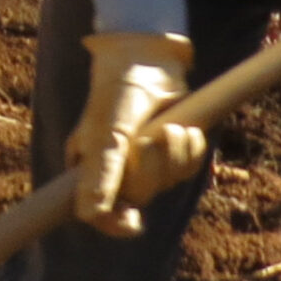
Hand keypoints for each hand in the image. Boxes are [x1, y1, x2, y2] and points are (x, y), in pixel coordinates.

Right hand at [67, 31, 205, 234]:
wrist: (150, 58)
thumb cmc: (118, 91)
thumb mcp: (109, 132)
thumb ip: (102, 173)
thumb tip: (89, 216)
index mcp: (91, 168)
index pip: (99, 212)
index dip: (114, 222)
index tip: (131, 223)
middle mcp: (118, 170)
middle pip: (139, 197)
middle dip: (151, 170)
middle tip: (149, 140)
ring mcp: (146, 163)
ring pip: (167, 183)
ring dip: (174, 156)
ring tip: (169, 127)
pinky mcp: (172, 153)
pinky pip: (187, 169)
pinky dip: (190, 152)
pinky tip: (185, 129)